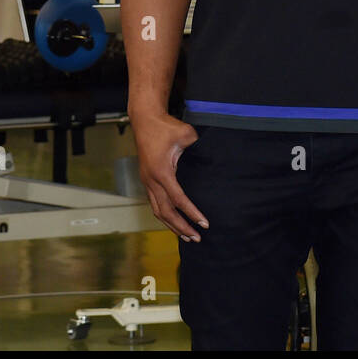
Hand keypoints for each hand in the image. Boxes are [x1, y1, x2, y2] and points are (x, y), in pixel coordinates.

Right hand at [132, 111, 206, 241]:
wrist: (145, 120)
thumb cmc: (166, 126)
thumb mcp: (186, 134)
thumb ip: (199, 148)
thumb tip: (212, 159)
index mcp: (162, 172)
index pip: (178, 199)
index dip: (192, 213)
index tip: (204, 224)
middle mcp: (151, 180)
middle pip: (166, 212)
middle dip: (181, 227)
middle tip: (197, 238)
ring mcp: (147, 181)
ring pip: (157, 211)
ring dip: (171, 225)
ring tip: (186, 237)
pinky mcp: (146, 179)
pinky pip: (154, 203)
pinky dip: (164, 215)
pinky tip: (174, 222)